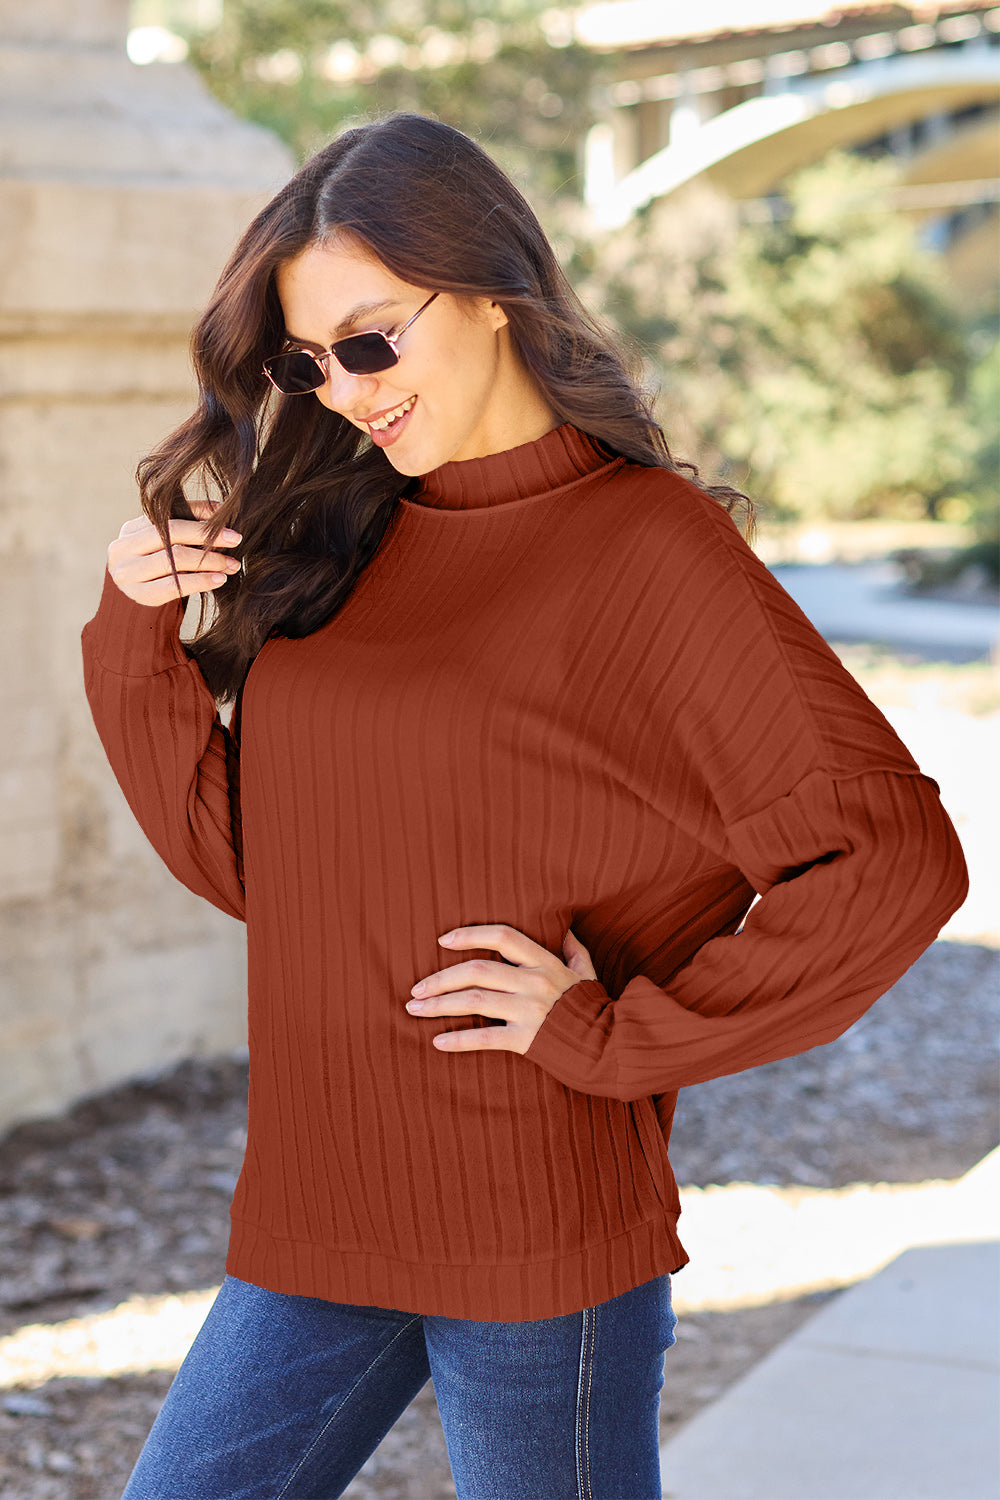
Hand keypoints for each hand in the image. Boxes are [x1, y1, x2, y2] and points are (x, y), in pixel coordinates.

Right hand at [107, 498, 242, 606]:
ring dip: (209, 561)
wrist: (134, 597)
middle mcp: (123, 547)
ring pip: (175, 560)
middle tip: (236, 540)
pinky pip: (174, 586)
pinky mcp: (138, 595)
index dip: (201, 515)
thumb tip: (220, 508)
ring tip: (231, 564)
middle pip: (171, 534)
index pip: (170, 514)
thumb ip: (189, 521)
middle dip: (208, 537)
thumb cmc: (156, 563)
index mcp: (131, 528)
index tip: (229, 522)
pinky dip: (201, 581)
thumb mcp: (166, 541)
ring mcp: (127, 572)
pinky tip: (219, 580)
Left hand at [406, 924, 596, 1054]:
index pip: (502, 937)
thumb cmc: (597, 1008)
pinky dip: (458, 1040)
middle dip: (440, 978)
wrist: (613, 1047)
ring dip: (439, 1004)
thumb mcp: (588, 972)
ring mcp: (529, 1011)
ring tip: (414, 1010)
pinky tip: (437, 1042)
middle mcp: (534, 982)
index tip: (442, 940)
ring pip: (473, 1001)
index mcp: (545, 962)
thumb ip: (573, 949)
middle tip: (415, 989)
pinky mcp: (527, 1040)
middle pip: (477, 971)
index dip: (470, 934)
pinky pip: (485, 1038)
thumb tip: (565, 928)